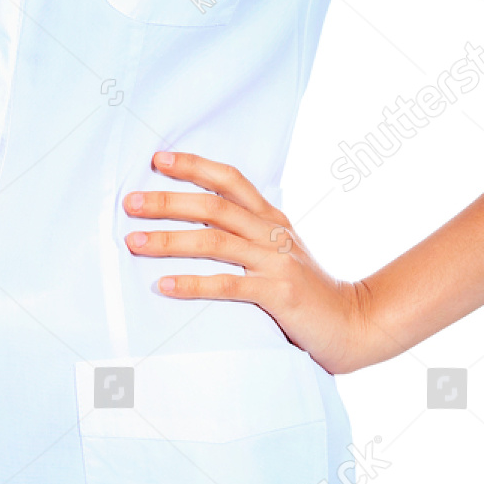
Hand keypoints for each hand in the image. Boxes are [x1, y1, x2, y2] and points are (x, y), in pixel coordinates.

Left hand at [124, 150, 370, 374]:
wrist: (354, 323)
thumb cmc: (307, 289)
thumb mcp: (280, 250)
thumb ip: (248, 232)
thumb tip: (196, 220)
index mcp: (271, 217)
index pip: (229, 179)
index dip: (193, 165)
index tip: (157, 160)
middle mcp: (272, 232)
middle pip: (214, 206)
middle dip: (168, 202)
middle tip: (130, 203)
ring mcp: (277, 262)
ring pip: (215, 242)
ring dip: (170, 240)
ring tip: (134, 243)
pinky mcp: (279, 295)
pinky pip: (228, 286)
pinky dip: (193, 284)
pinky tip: (164, 285)